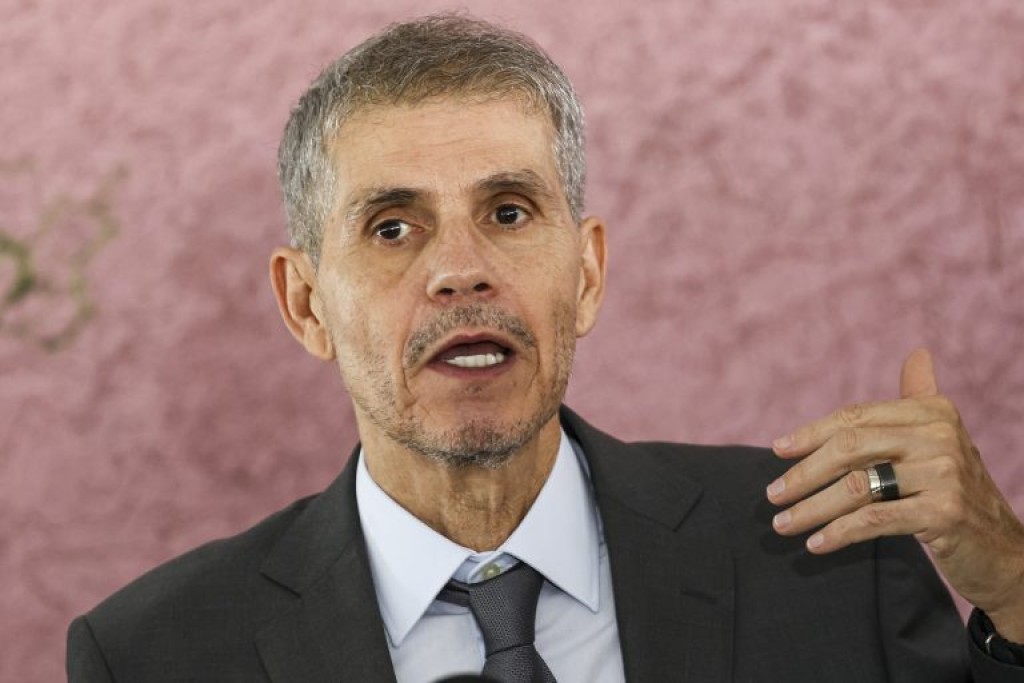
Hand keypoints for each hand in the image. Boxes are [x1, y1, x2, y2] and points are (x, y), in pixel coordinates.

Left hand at [766, 348, 1023, 640]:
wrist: (1004, 551)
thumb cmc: (957, 491)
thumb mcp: (940, 441)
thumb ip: (919, 398)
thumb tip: (918, 352)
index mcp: (933, 412)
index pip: (855, 417)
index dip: (811, 433)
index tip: (778, 450)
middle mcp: (941, 436)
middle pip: (849, 447)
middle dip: (803, 473)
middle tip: (773, 495)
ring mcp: (944, 474)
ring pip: (856, 486)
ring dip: (810, 507)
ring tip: (782, 524)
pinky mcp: (944, 512)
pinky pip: (873, 519)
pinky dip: (838, 532)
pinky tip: (815, 543)